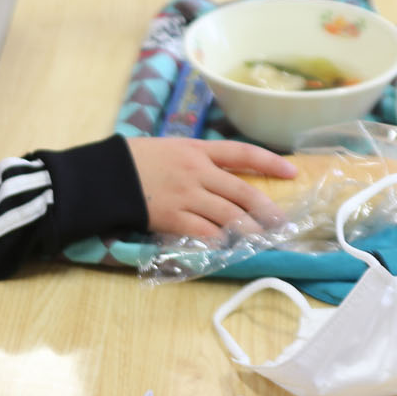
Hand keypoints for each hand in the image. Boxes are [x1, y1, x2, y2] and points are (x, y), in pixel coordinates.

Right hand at [127, 137, 297, 240]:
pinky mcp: (173, 217)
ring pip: (228, 215)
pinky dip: (218, 241)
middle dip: (266, 209)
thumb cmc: (136, 158)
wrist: (105, 174)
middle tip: (282, 222)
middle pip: (241, 191)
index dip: (270, 162)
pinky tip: (227, 248)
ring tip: (262, 239)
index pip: (242, 153)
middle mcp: (197, 171)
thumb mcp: (172, 148)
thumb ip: (198, 160)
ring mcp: (186, 195)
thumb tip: (224, 175)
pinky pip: (203, 232)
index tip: (291, 172)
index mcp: (198, 149)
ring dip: (249, 230)